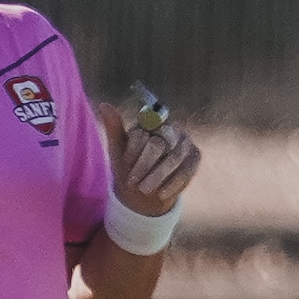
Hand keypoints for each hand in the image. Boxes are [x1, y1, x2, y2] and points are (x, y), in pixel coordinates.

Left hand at [107, 102, 199, 220]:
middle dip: (145, 165)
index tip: (124, 165)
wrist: (144, 191)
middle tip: (133, 183)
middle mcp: (170, 128)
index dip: (133, 151)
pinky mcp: (195, 156)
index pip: (143, 133)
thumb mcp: (118, 150)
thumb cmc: (129, 168)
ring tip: (145, 190)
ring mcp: (185, 142)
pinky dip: (173, 183)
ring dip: (158, 176)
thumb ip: (113, 128)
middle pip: (159, 144)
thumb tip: (104, 104)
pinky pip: (187, 169)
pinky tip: (161, 194)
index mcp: (149, 123)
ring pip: (173, 157)